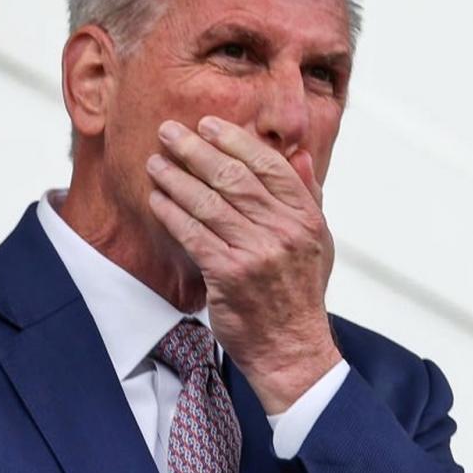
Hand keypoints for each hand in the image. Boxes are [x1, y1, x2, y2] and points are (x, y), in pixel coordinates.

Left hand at [145, 117, 342, 411]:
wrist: (291, 348)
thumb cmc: (299, 294)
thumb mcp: (318, 242)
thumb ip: (307, 196)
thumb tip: (300, 154)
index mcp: (305, 218)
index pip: (268, 165)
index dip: (235, 139)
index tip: (208, 124)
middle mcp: (283, 231)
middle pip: (232, 177)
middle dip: (195, 150)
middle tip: (168, 131)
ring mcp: (256, 252)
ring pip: (207, 202)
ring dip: (175, 178)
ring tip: (155, 163)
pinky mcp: (228, 274)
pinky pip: (193, 234)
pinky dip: (171, 213)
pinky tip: (157, 199)